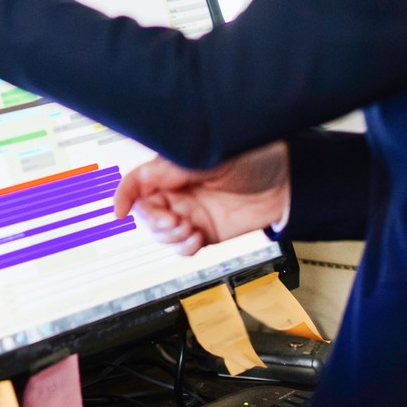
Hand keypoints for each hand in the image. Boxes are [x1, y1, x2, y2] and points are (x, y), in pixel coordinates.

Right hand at [113, 143, 290, 255]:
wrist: (288, 185)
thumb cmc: (256, 158)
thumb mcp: (212, 158)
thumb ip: (176, 167)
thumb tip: (145, 174)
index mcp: (173, 167)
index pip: (136, 181)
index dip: (123, 195)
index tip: (119, 211)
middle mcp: (177, 190)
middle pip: (144, 211)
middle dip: (153, 221)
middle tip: (174, 221)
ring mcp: (190, 212)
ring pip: (159, 233)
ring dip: (168, 236)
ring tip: (189, 230)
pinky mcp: (204, 232)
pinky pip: (180, 247)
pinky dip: (183, 248)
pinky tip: (197, 239)